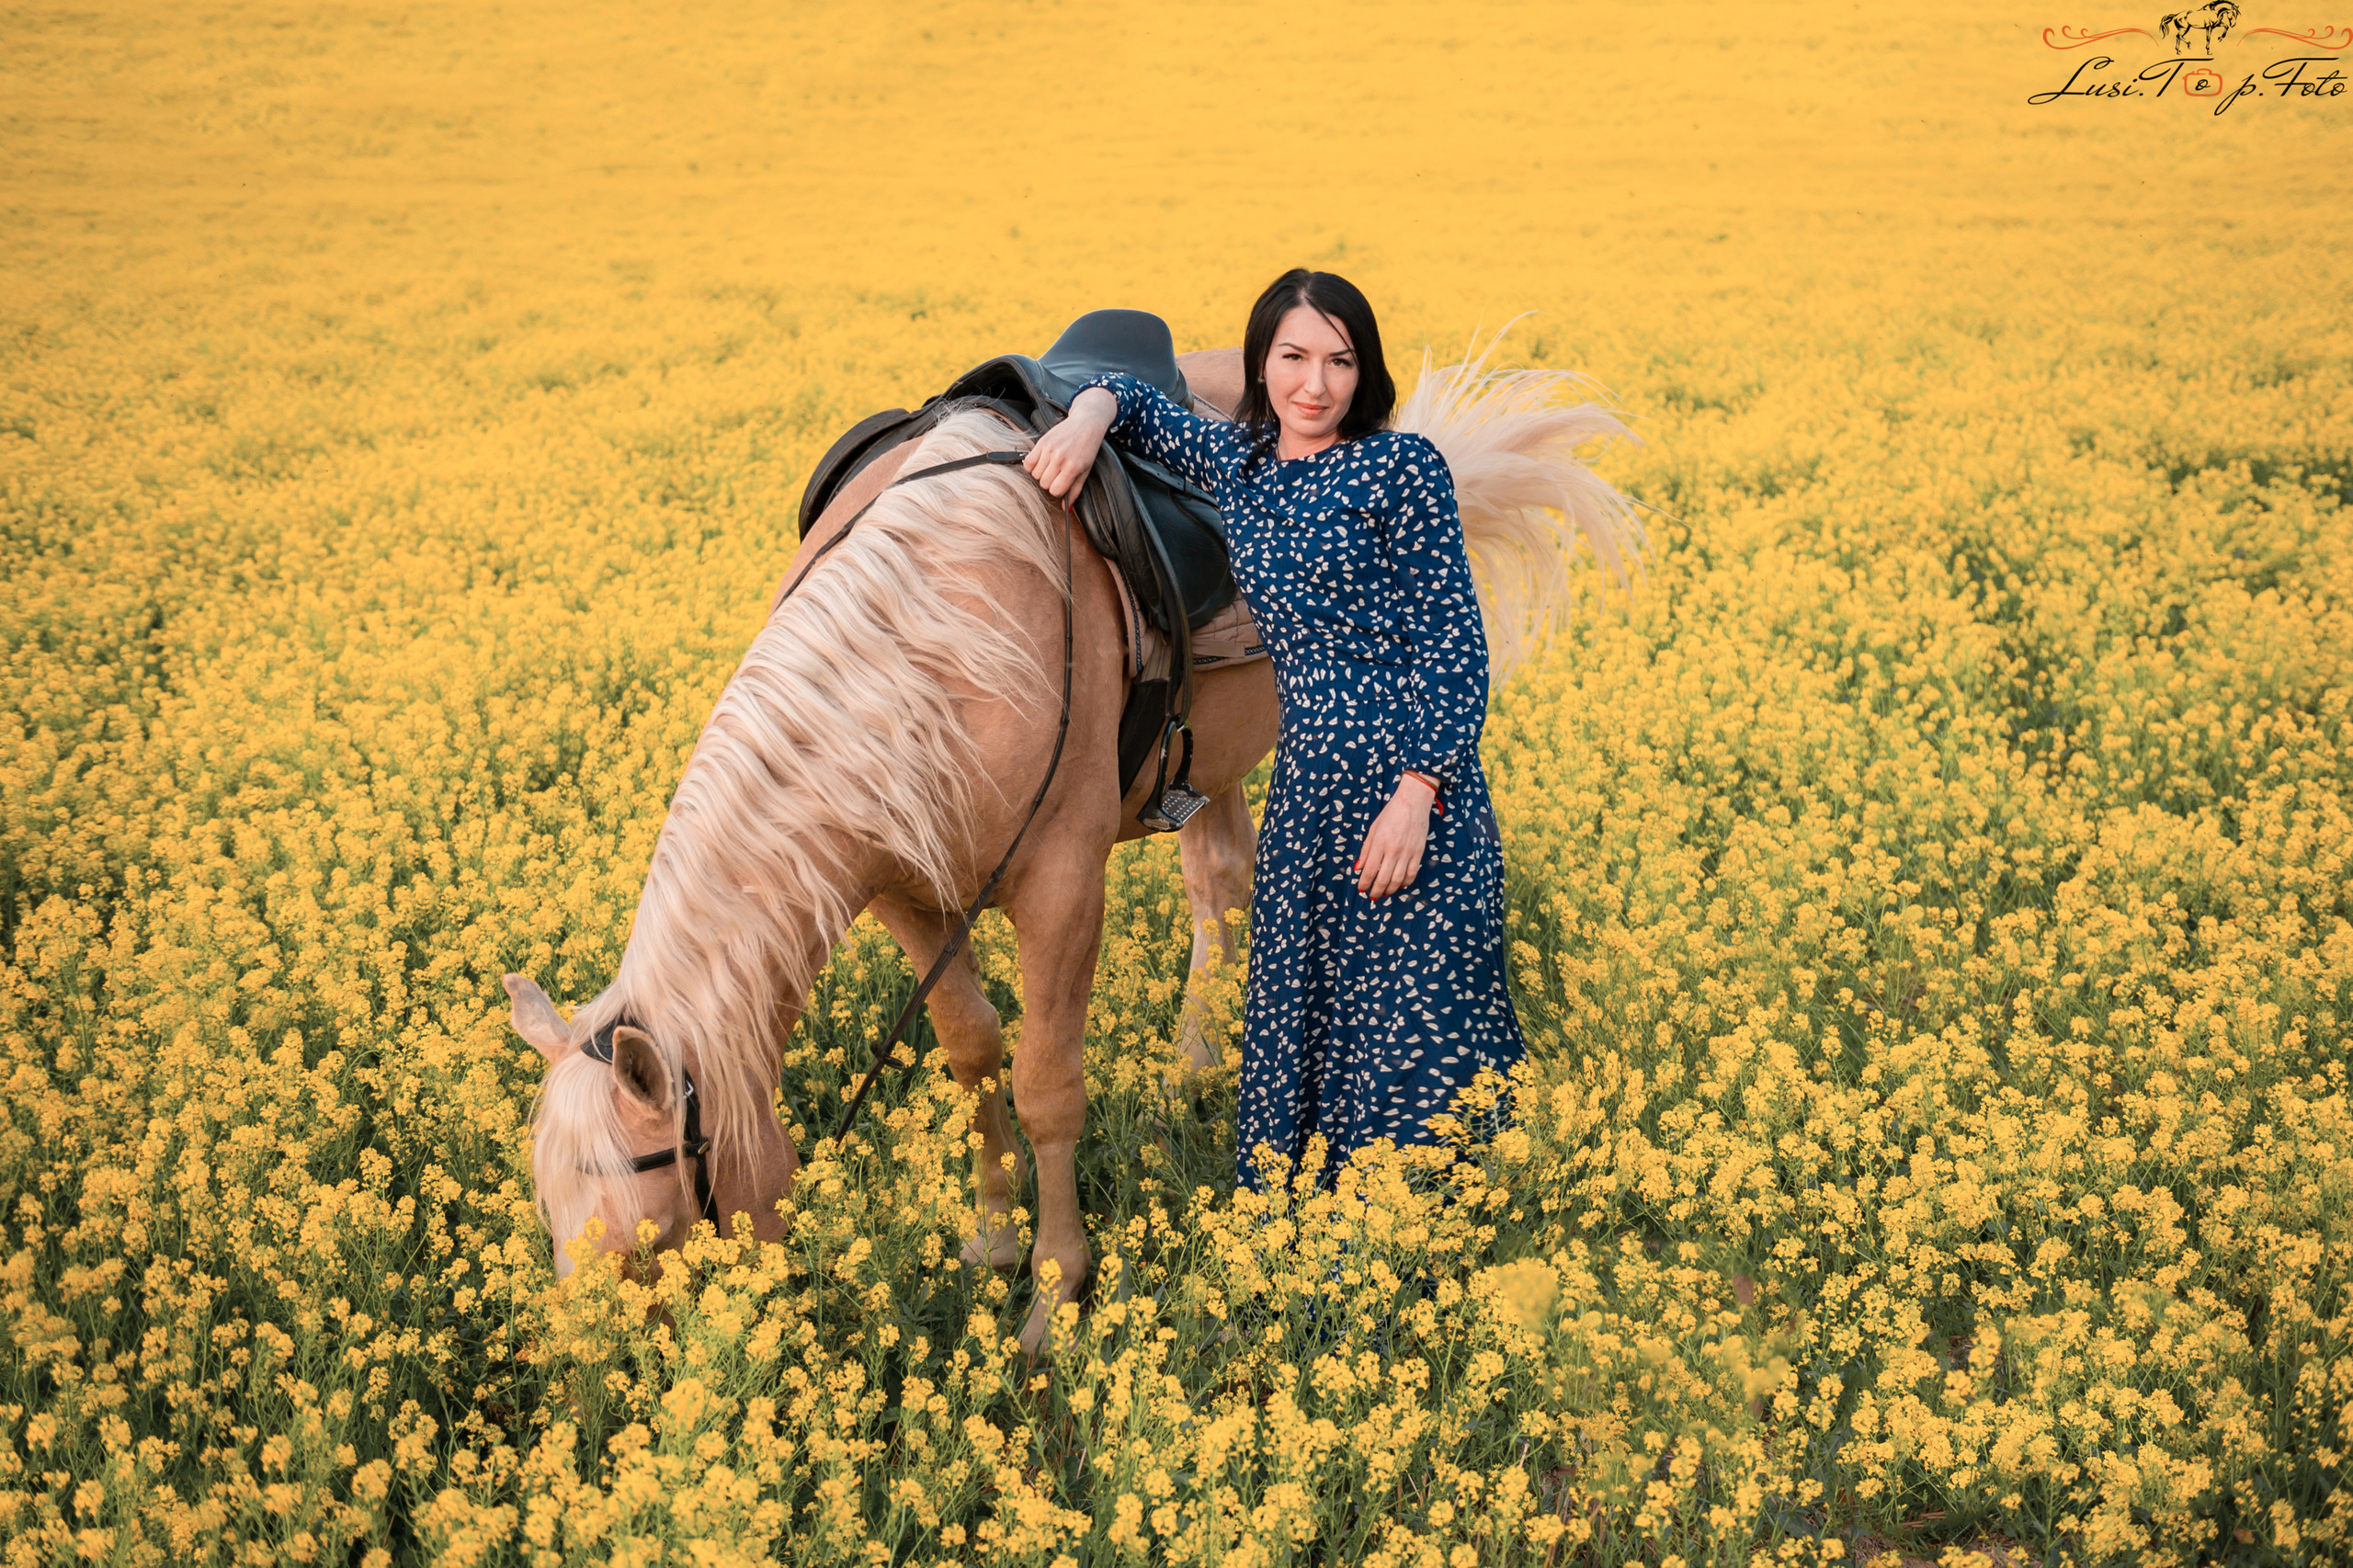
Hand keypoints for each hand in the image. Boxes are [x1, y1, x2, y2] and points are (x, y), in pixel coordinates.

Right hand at [1022, 386, 1116, 501]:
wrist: (1086, 423)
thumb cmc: (1088, 448)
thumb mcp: (1085, 471)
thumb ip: (1074, 490)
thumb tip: (1065, 508)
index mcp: (1072, 467)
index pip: (1055, 491)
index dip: (1058, 490)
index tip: (1062, 484)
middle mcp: (1060, 458)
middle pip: (1044, 484)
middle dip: (1050, 482)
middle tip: (1058, 474)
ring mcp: (1049, 449)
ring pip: (1036, 474)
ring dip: (1042, 474)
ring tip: (1051, 466)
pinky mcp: (1042, 442)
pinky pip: (1028, 462)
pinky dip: (1032, 466)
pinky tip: (1041, 462)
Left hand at [1354, 776, 1435, 899]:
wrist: (1413, 802)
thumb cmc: (1391, 814)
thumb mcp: (1373, 829)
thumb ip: (1366, 850)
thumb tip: (1358, 868)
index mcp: (1379, 843)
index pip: (1369, 870)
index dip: (1364, 883)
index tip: (1361, 889)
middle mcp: (1393, 850)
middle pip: (1383, 879)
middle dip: (1376, 891)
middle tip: (1372, 895)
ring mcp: (1408, 853)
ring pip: (1398, 880)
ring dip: (1389, 890)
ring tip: (1384, 893)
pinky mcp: (1419, 853)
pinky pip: (1412, 874)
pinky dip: (1405, 883)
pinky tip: (1399, 885)